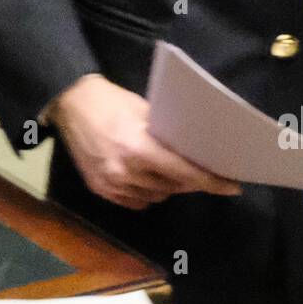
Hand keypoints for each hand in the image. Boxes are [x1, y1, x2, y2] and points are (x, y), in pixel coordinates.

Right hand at [49, 74, 241, 209]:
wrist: (70, 104)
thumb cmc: (112, 102)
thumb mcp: (146, 111)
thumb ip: (169, 136)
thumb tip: (197, 152)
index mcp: (138, 148)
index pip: (184, 173)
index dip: (211, 182)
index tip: (232, 188)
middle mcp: (125, 171)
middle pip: (173, 187)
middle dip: (190, 181)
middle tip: (201, 171)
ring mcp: (111, 184)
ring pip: (156, 196)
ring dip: (168, 186)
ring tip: (169, 169)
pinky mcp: (100, 190)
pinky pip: (137, 202)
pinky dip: (148, 193)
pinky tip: (148, 177)